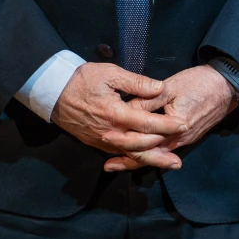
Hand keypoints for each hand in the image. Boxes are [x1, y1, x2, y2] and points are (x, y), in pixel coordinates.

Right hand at [51, 63, 185, 170]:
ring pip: (131, 155)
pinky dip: (135, 159)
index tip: (184, 125)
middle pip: (142, 147)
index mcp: (116, 114)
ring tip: (170, 164)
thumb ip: (137, 82)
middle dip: (163, 151)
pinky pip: (120, 154)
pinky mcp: (97, 143)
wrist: (54, 93)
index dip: (168, 126)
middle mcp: (111, 132)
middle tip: (181, 156)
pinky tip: (147, 160)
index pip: (148, 124)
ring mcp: (103, 141)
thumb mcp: (110, 74)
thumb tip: (161, 88)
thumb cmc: (82, 80)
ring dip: (152, 161)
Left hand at [105, 65, 238, 171]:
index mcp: (174, 126)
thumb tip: (127, 110)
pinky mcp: (187, 138)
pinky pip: (165, 150)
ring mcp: (184, 141)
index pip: (144, 137)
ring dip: (137, 161)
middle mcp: (179, 139)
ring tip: (117, 165)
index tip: (106, 138)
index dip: (124, 139)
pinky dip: (150, 155)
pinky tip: (140, 155)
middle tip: (107, 164)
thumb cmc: (200, 82)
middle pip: (149, 153)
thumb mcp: (171, 86)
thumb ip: (149, 99)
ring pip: (157, 155)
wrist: (227, 86)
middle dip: (128, 158)